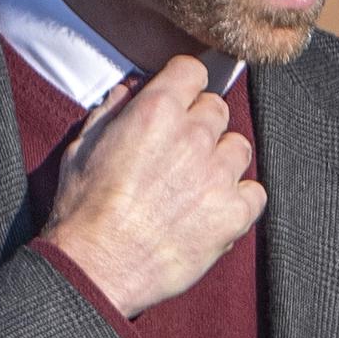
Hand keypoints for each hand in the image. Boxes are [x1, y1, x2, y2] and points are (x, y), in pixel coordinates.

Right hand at [40, 55, 265, 318]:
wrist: (97, 266)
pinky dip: (240, 200)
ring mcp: (217, 175)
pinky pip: (255, 193)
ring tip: (197, 186)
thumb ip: (112, 113)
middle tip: (180, 155)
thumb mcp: (83, 148)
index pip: (193, 71)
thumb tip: (130, 91)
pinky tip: (214, 212)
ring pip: (239, 148)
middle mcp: (193, 135)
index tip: (181, 101)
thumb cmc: (83, 210)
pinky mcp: (233, 214)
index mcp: (156, 110)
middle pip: (217, 109)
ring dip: (222, 161)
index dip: (185, 85)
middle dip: (200, 126)